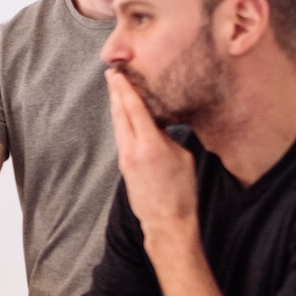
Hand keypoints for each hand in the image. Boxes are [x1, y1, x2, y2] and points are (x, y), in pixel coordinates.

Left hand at [106, 70, 197, 238]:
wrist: (166, 222)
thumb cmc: (181, 192)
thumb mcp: (182, 157)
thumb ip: (167, 136)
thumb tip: (158, 124)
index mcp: (149, 145)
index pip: (133, 109)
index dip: (124, 89)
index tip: (117, 73)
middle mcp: (132, 150)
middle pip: (119, 114)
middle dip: (115, 93)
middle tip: (113, 74)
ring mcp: (125, 159)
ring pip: (118, 125)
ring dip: (116, 106)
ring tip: (117, 90)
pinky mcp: (124, 166)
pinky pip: (121, 137)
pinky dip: (121, 122)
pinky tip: (125, 115)